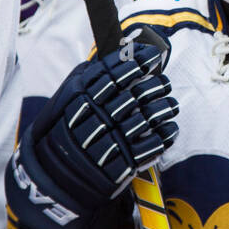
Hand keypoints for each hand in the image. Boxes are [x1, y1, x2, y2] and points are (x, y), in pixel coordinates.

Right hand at [7, 29, 178, 228]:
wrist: (56, 174)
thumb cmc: (67, 129)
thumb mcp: (68, 97)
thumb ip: (91, 76)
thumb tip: (122, 53)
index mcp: (81, 99)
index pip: (113, 73)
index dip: (136, 61)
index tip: (152, 54)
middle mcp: (95, 118)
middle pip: (134, 95)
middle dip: (155, 85)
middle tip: (165, 82)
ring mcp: (109, 142)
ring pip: (146, 119)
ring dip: (164, 108)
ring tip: (172, 104)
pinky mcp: (120, 164)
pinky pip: (150, 146)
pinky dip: (165, 135)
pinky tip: (170, 127)